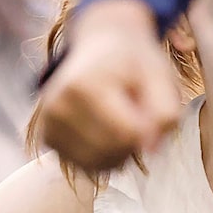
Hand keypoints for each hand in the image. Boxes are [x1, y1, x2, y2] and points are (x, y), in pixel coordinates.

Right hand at [38, 0, 179, 174]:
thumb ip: (166, 113)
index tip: (148, 105)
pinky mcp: (47, 138)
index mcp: (84, 85)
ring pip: (98, 164)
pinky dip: (103, 156)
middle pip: (113, 152)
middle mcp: (58, 104)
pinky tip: (106, 131)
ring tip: (120, 119)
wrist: (100, 45)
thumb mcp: (161, 78)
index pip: (129, 134)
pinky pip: (86, 166)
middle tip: (133, 109)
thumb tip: (150, 149)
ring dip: (120, 151)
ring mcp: (48, 123)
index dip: (150, 128)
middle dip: (134, 140)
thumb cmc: (134, 64)